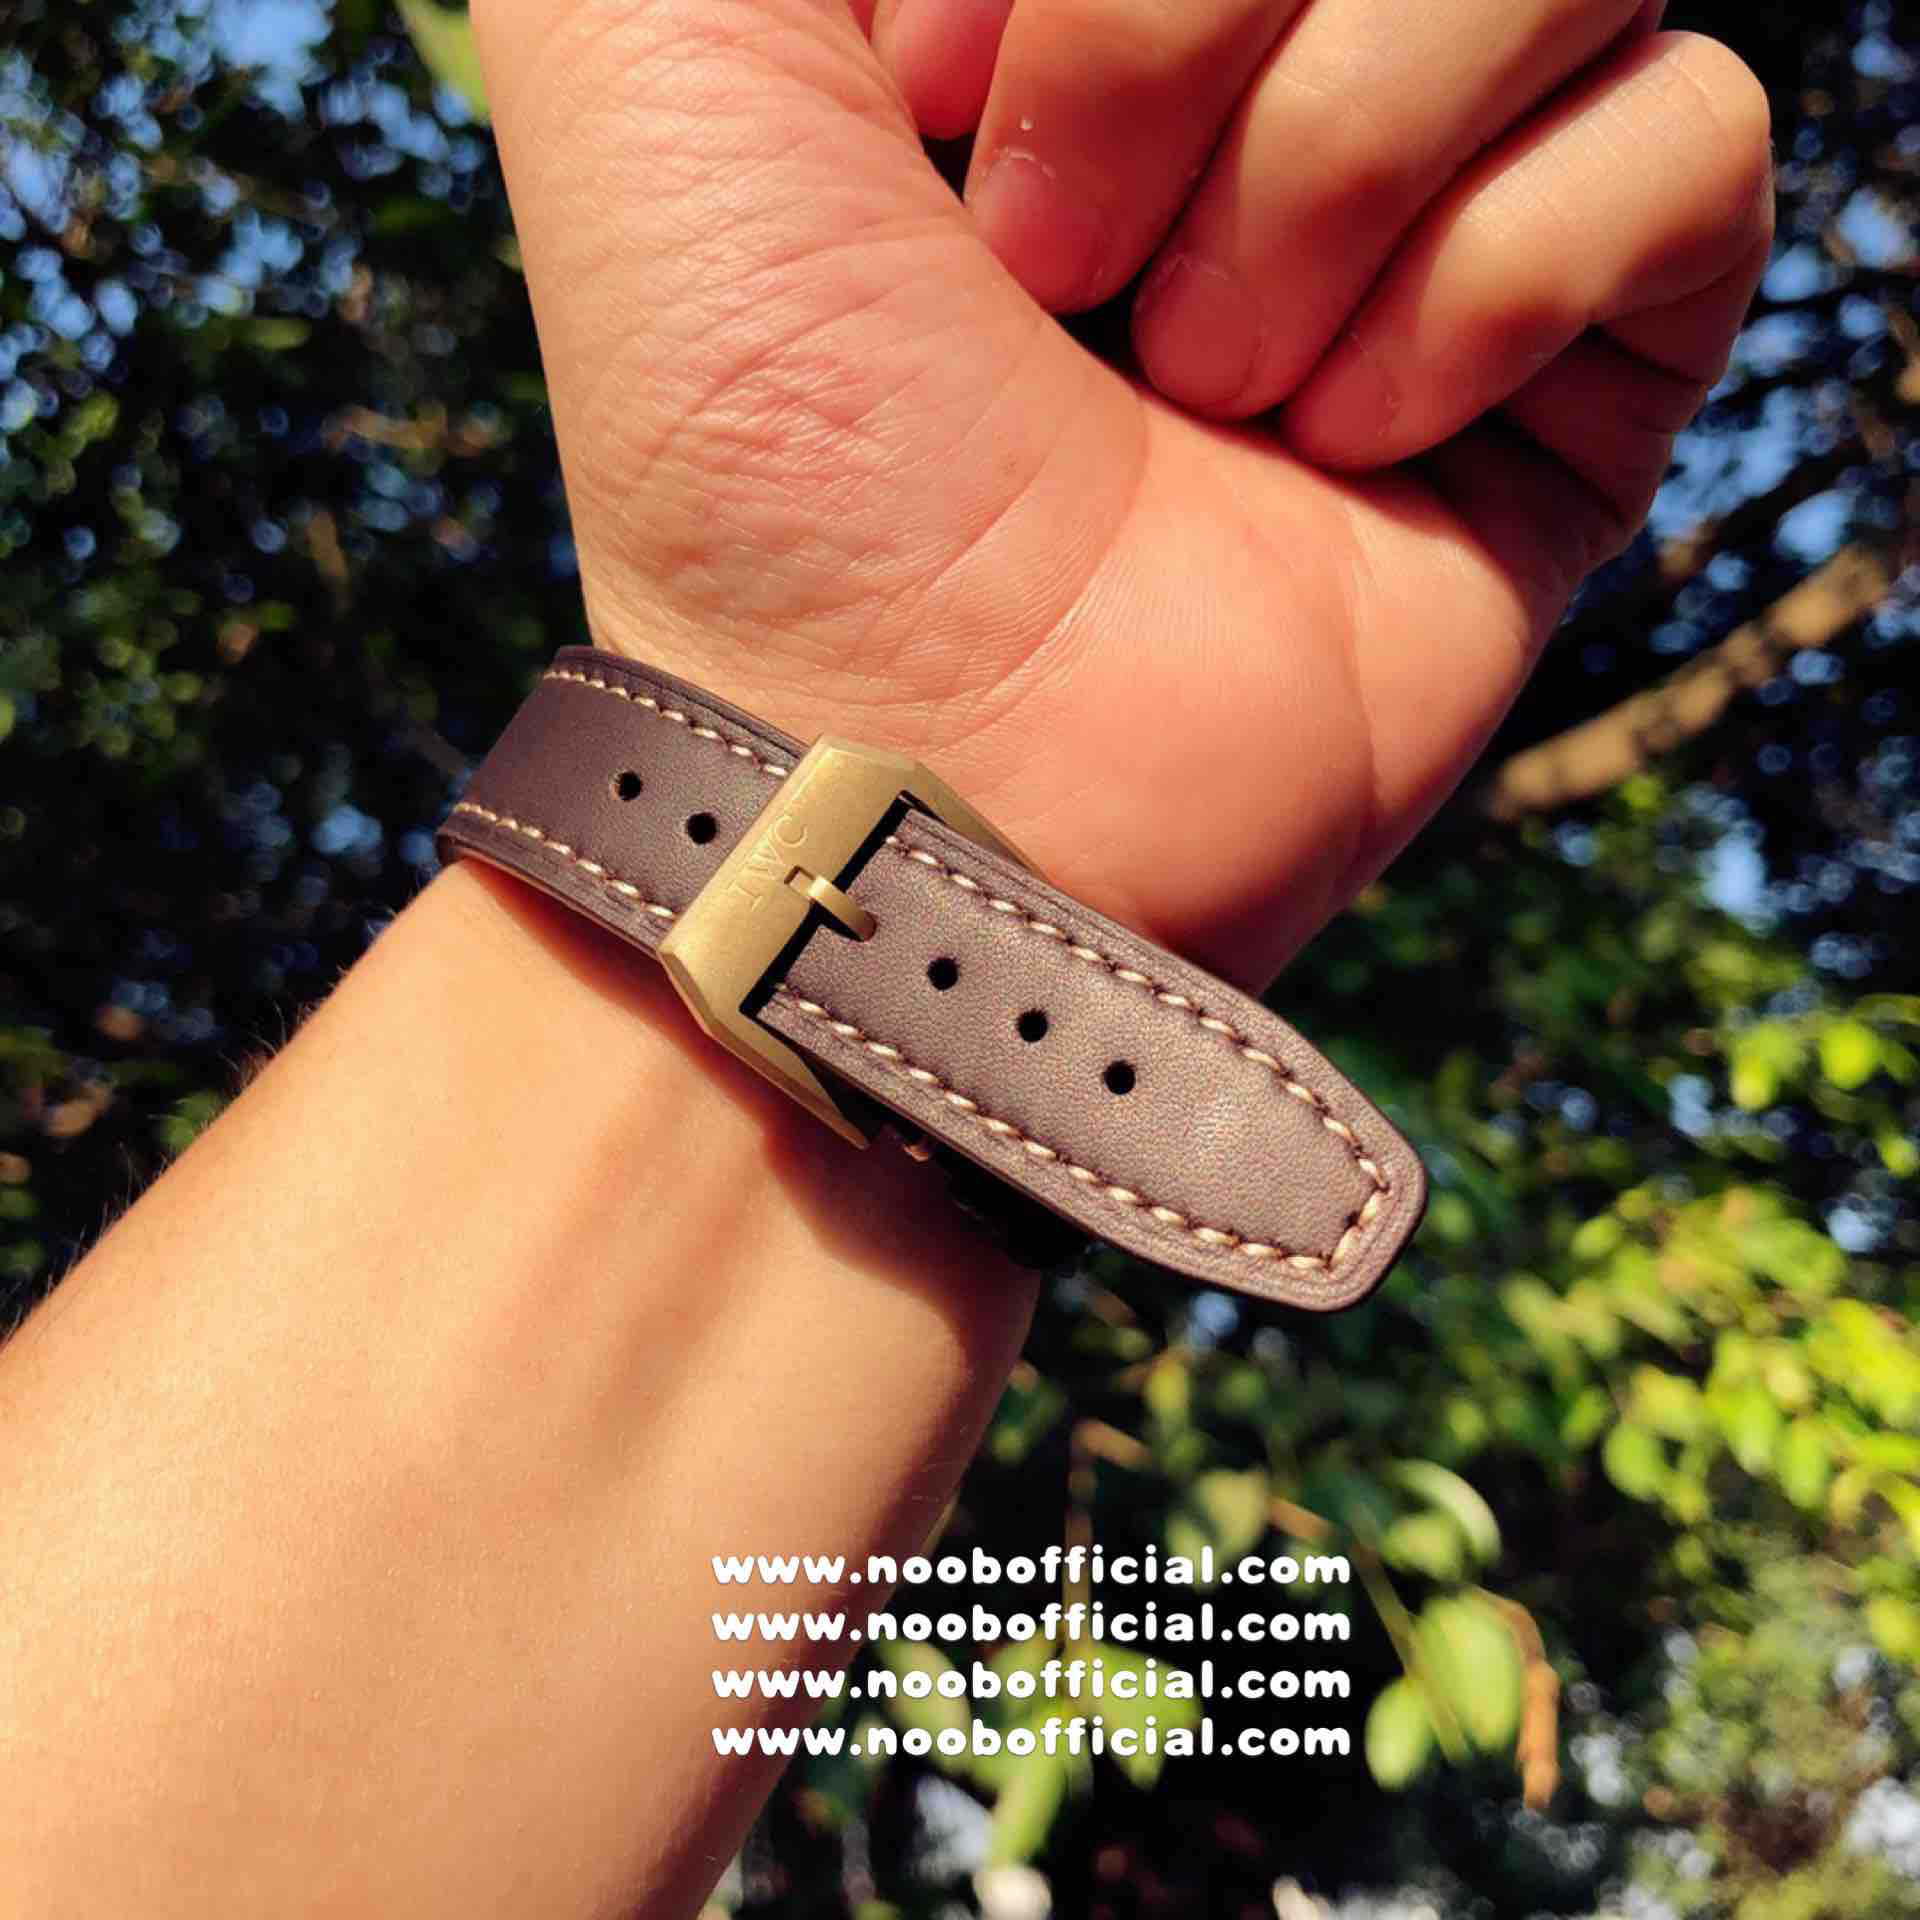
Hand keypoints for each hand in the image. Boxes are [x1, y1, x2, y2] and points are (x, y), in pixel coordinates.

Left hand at [472, 0, 1770, 984]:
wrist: (903, 763)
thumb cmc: (764, 442)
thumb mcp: (652, 48)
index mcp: (1087, 4)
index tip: (919, 95)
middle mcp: (1276, 85)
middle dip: (1176, 33)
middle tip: (1050, 276)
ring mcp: (1439, 224)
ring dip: (1336, 163)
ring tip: (1200, 380)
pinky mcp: (1575, 383)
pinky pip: (1692, 143)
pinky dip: (1498, 281)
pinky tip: (1346, 441)